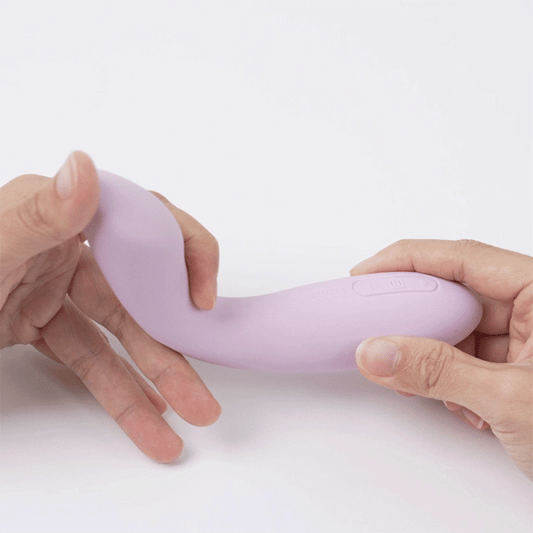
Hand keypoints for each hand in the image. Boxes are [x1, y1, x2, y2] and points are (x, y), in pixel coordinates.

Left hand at [0, 151, 220, 461]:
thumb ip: (36, 214)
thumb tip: (86, 167)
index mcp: (55, 212)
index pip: (142, 219)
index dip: (184, 253)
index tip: (199, 299)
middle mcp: (64, 246)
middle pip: (139, 290)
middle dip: (175, 340)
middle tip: (206, 381)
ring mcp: (55, 288)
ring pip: (119, 334)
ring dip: (154, 378)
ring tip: (187, 414)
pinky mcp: (43, 324)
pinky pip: (88, 358)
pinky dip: (117, 387)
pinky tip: (147, 414)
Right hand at [350, 239, 532, 478]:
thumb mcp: (513, 400)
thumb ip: (439, 372)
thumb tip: (378, 352)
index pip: (463, 258)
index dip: (408, 260)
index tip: (368, 274)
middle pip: (457, 294)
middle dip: (415, 318)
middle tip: (378, 325)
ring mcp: (529, 339)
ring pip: (459, 330)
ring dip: (431, 357)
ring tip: (412, 378)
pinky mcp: (520, 367)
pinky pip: (469, 358)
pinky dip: (450, 378)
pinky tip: (455, 401)